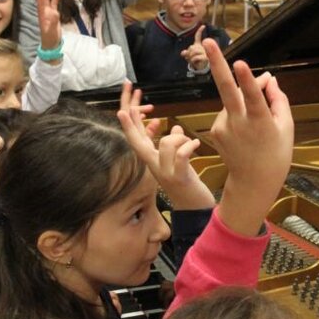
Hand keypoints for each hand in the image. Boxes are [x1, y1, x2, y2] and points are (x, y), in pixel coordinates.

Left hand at [36, 0, 62, 54]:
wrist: (52, 44)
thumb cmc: (50, 38)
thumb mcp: (51, 31)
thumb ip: (53, 22)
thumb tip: (56, 12)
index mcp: (42, 16)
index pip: (40, 4)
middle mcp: (44, 13)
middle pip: (42, 0)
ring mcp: (49, 14)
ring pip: (48, 1)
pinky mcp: (54, 15)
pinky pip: (54, 5)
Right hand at [116, 82, 212, 209]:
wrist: (195, 209)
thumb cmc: (186, 184)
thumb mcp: (178, 162)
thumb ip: (174, 145)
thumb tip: (175, 127)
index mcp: (153, 162)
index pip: (137, 142)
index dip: (130, 127)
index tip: (122, 111)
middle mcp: (154, 167)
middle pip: (138, 143)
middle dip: (133, 125)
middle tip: (129, 108)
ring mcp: (165, 173)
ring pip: (165, 143)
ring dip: (180, 137)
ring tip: (190, 142)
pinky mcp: (179, 178)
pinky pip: (181, 155)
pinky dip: (189, 146)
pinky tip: (196, 144)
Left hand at [180, 27, 208, 72]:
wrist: (202, 68)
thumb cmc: (196, 61)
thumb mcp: (189, 56)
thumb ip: (186, 53)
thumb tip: (183, 53)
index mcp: (199, 45)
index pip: (198, 37)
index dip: (200, 31)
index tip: (203, 26)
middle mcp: (202, 48)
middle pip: (191, 47)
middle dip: (188, 53)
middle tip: (190, 58)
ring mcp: (205, 52)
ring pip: (193, 52)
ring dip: (190, 57)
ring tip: (193, 60)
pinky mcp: (206, 58)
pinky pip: (195, 57)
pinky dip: (192, 61)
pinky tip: (195, 62)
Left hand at [205, 38, 292, 236]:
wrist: (253, 182)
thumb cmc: (276, 153)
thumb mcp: (286, 127)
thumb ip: (277, 99)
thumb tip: (268, 77)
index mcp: (259, 121)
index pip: (252, 96)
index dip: (247, 79)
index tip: (240, 63)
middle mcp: (238, 122)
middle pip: (225, 88)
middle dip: (216, 63)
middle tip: (208, 41)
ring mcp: (223, 127)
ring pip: (232, 101)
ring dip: (242, 100)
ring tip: (257, 125)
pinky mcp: (215, 130)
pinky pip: (228, 112)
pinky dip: (237, 113)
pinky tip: (245, 132)